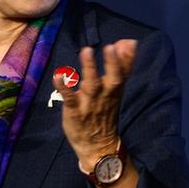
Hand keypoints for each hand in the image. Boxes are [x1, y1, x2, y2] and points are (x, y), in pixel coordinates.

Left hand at [58, 40, 136, 171]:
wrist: (98, 145)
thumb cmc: (105, 111)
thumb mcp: (116, 89)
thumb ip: (122, 66)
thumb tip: (128, 42)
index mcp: (115, 89)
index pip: (125, 72)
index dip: (127, 58)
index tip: (130, 43)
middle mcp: (105, 95)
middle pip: (113, 78)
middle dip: (113, 63)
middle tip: (110, 48)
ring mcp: (90, 103)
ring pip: (92, 85)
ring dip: (89, 68)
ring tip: (86, 51)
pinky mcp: (75, 111)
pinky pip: (70, 99)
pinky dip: (64, 88)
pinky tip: (58, 76)